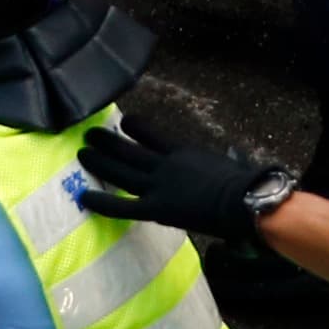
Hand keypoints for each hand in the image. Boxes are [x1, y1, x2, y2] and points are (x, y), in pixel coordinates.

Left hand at [76, 117, 290, 242]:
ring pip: (122, 171)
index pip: (154, 136)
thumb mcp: (229, 163)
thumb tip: (232, 158)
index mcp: (185, 152)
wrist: (244, 198)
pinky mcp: (157, 207)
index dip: (137, 128)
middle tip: (90, 133)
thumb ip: (221, 160)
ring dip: (100, 161)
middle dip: (109, 142)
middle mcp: (166, 165)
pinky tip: (83, 196)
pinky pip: (123, 205)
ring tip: (83, 151)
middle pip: (131, 150)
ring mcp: (159, 185)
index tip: (124, 121)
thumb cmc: (245, 182)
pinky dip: (102, 202)